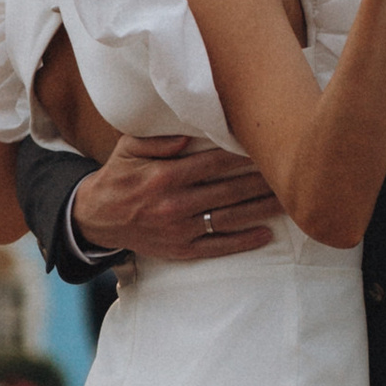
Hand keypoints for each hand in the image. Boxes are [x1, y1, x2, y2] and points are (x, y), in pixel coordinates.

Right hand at [73, 134, 280, 263]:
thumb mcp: (128, 148)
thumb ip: (158, 139)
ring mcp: (180, 230)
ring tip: (287, 200)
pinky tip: (266, 235)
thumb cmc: (119, 176)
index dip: (244, 155)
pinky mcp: (181, 250)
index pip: (214, 162)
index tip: (268, 147)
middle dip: (261, 181)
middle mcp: (175, 204)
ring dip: (260, 210)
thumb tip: (189, 135)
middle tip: (289, 171)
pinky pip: (217, 246)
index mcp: (164, 176)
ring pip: (229, 218)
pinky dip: (243, 242)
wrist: (96, 219)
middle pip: (229, 190)